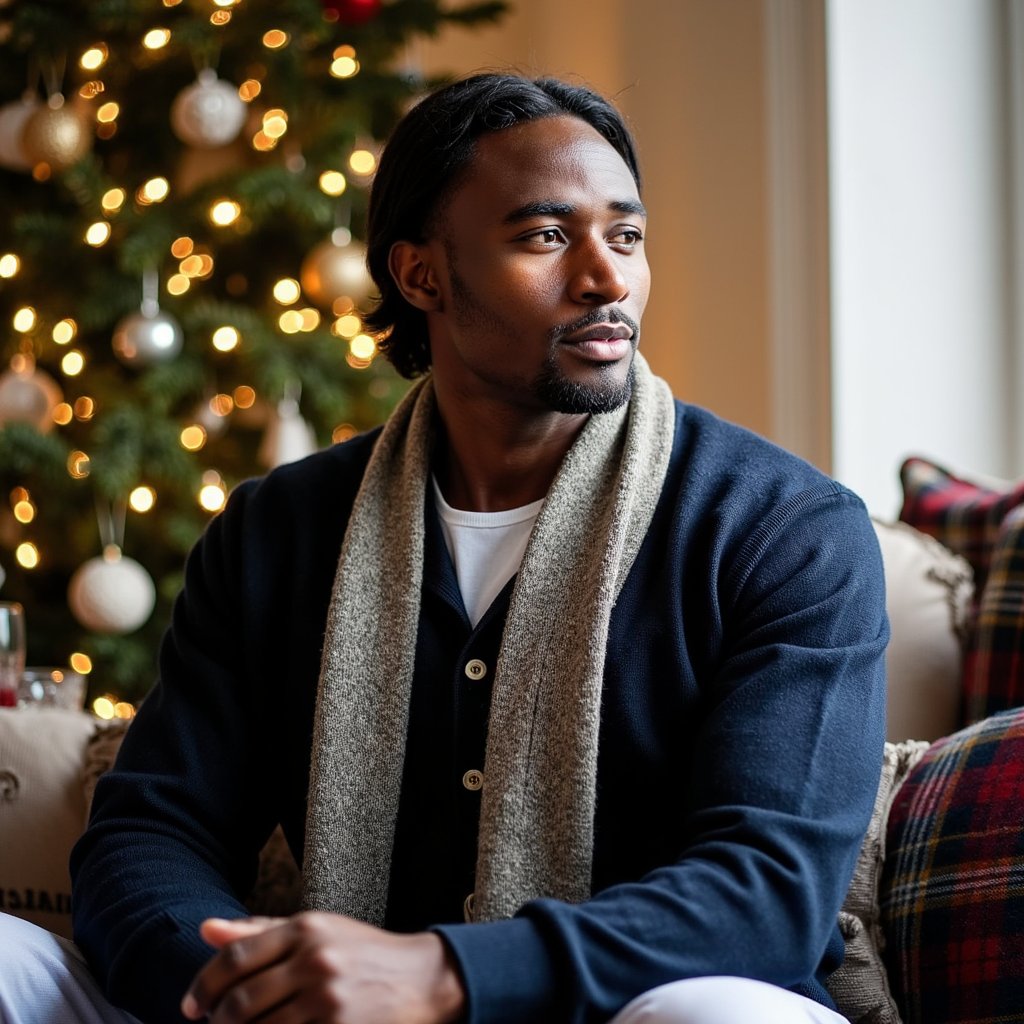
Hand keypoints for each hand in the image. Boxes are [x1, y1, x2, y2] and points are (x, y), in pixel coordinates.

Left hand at [181, 912, 465, 1023]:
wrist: (424, 979)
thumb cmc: (363, 955)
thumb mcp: (317, 931)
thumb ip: (261, 932)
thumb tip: (206, 930)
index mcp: (306, 927)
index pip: (234, 957)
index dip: (203, 986)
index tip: (191, 1008)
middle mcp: (315, 958)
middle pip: (240, 1001)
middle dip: (217, 1022)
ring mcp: (327, 997)